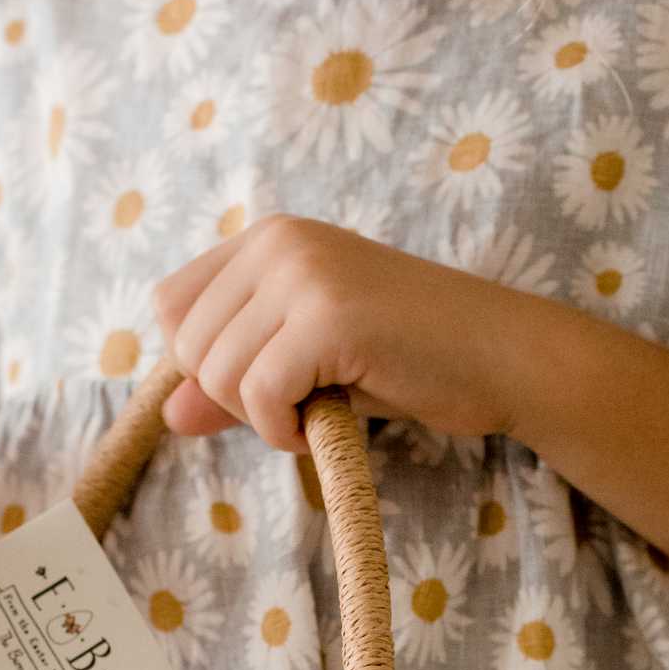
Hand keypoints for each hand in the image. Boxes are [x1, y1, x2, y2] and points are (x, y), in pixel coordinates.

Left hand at [153, 215, 530, 452]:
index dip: (206, 364)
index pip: (171, 308)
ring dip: (264, 417)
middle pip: (186, 347)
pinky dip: (287, 431)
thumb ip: (233, 383)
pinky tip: (332, 419)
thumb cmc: (408, 359)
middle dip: (234, 397)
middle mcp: (278, 241)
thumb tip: (167, 417)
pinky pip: (259, 398)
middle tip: (305, 396)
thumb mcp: (305, 365)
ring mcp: (302, 273)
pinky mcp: (327, 317)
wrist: (501, 356)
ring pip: (217, 376)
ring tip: (324, 404)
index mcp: (268, 238)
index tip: (270, 377)